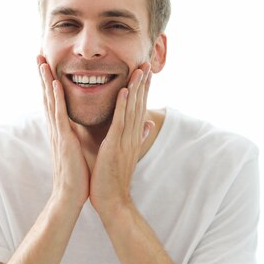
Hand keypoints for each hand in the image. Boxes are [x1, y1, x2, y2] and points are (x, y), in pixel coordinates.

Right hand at [38, 55, 89, 208]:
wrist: (71, 196)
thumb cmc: (77, 176)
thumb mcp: (80, 150)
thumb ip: (79, 137)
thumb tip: (81, 128)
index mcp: (62, 131)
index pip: (55, 102)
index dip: (51, 84)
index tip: (48, 66)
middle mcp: (57, 129)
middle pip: (48, 97)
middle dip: (43, 76)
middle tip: (38, 55)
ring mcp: (59, 133)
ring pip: (50, 101)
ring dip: (46, 81)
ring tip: (42, 61)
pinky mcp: (64, 140)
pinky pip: (60, 115)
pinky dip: (57, 99)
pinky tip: (55, 84)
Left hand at [90, 63, 153, 216]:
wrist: (113, 201)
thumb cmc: (116, 180)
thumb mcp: (128, 154)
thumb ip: (139, 137)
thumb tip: (150, 124)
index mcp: (133, 137)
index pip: (140, 108)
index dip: (144, 89)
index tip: (146, 71)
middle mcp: (133, 136)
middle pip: (140, 105)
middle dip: (144, 83)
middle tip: (147, 62)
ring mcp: (125, 141)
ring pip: (132, 110)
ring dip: (136, 88)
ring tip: (140, 69)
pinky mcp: (115, 146)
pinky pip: (120, 123)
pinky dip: (123, 106)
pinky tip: (125, 90)